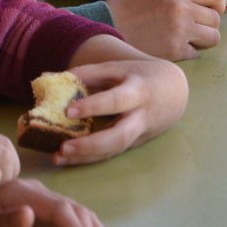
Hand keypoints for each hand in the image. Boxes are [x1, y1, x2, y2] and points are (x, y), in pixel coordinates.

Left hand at [57, 54, 188, 165]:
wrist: (175, 92)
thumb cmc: (139, 76)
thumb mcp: (118, 68)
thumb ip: (87, 73)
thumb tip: (51, 78)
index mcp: (138, 91)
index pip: (116, 100)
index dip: (93, 106)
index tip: (68, 111)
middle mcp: (140, 117)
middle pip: (119, 136)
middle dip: (91, 145)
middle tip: (63, 146)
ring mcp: (138, 134)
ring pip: (114, 150)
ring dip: (86, 156)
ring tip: (57, 156)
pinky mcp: (133, 145)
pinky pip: (110, 153)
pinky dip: (88, 157)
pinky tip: (66, 158)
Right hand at [107, 0, 224, 59]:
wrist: (103, 29)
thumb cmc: (120, 7)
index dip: (215, 3)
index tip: (207, 9)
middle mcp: (182, 8)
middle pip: (216, 18)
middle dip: (208, 23)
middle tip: (195, 26)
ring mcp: (180, 31)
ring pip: (212, 37)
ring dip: (203, 39)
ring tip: (188, 38)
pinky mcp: (174, 51)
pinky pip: (196, 53)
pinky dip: (188, 52)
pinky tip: (174, 47)